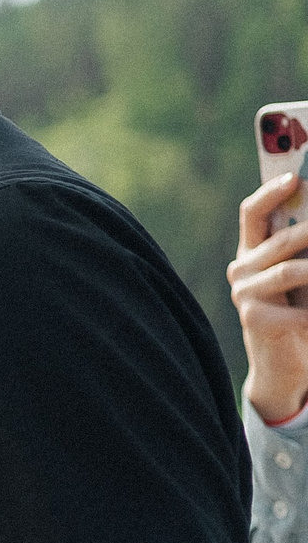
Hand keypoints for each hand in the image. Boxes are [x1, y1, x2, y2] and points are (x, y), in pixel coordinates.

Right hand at [231, 172, 307, 423]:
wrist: (287, 364)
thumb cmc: (301, 312)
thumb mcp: (303, 276)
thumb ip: (303, 252)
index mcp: (252, 252)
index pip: (252, 213)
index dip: (270, 193)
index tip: (296, 177)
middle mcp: (242, 269)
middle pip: (281, 239)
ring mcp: (244, 294)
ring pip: (291, 271)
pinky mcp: (254, 320)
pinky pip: (299, 310)